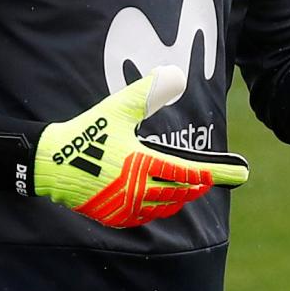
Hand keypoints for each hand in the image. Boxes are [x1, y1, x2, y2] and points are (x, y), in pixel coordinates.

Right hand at [34, 67, 249, 227]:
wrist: (50, 163)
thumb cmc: (85, 133)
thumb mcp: (117, 109)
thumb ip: (147, 93)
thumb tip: (174, 74)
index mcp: (142, 164)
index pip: (189, 173)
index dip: (216, 173)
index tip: (239, 173)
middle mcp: (137, 190)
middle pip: (181, 192)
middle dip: (198, 185)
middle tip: (211, 178)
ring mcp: (125, 206)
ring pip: (165, 207)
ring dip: (179, 197)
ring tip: (189, 187)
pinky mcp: (113, 216)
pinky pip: (145, 216)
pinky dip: (158, 208)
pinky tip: (158, 199)